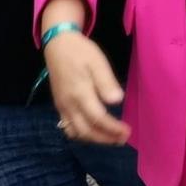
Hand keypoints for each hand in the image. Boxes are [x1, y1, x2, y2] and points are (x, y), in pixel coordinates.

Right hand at [45, 30, 129, 144]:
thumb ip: (106, 82)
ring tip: (111, 139)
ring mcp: (62, 106)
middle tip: (122, 139)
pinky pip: (68, 127)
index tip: (127, 131)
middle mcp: (69, 104)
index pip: (98, 118)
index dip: (113, 128)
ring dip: (94, 139)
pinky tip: (94, 132)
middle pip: (86, 131)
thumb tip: (116, 100)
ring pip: (76, 132)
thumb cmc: (81, 52)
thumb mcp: (97, 62)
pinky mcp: (59, 106)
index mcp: (80, 93)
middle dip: (105, 139)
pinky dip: (81, 134)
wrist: (58, 46)